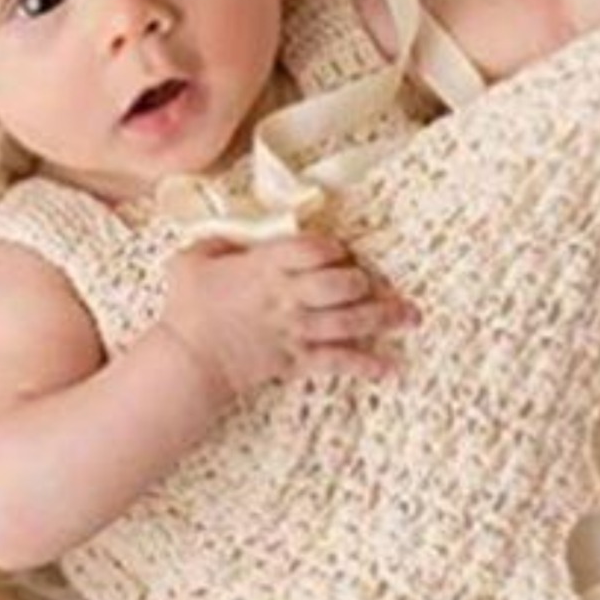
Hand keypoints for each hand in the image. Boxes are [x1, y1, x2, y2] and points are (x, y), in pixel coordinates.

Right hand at [159, 231, 421, 400]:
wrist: (187, 360)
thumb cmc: (186, 307)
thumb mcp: (193, 259)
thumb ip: (220, 240)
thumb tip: (237, 232)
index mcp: (266, 267)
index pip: (312, 250)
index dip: (333, 248)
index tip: (341, 250)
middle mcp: (289, 297)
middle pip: (341, 286)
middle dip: (364, 282)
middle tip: (377, 282)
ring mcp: (297, 330)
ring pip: (349, 322)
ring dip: (384, 318)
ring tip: (413, 316)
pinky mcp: (298, 360)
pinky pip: (339, 362)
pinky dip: (368, 365)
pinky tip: (393, 367)